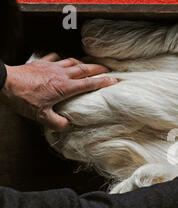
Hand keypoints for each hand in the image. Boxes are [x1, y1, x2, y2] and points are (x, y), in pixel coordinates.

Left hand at [0, 53, 116, 131]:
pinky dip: (62, 59)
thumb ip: (57, 123)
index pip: (89, 84)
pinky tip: (63, 60)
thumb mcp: (41, 116)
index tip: (114, 81)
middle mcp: (62, 75)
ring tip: (89, 65)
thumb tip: (69, 126)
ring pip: (72, 61)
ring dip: (83, 63)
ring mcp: (52, 66)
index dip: (103, 82)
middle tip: (107, 70)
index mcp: (65, 87)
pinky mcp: (41, 63)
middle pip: (85, 69)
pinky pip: (55, 57)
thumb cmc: (23, 98)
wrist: (4, 82)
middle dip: (98, 69)